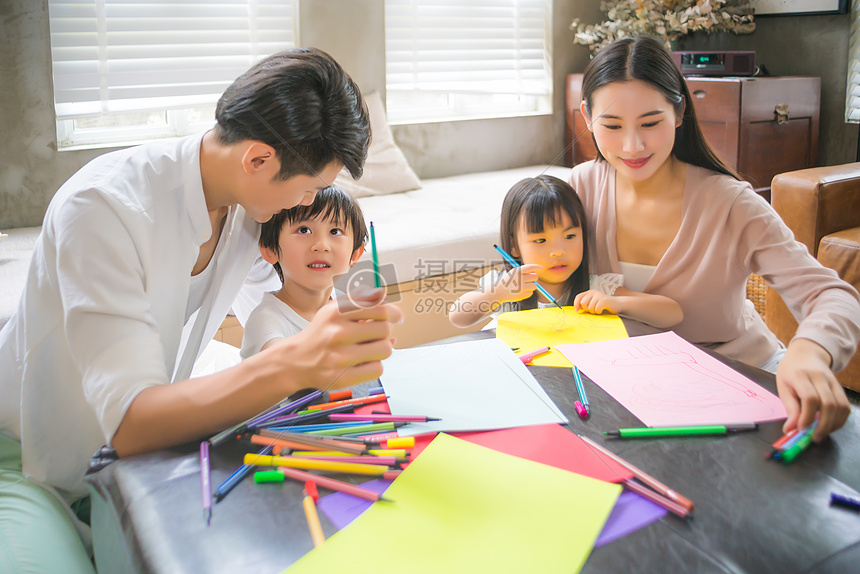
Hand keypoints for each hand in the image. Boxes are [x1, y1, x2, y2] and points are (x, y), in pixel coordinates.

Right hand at [272, 287, 402, 390]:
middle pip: (385, 328)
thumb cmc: (321, 334)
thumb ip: (360, 303)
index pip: (379, 307)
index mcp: (336, 312)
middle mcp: (337, 333)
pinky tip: (365, 362)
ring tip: (371, 349)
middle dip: (385, 331)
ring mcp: (339, 357)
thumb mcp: (334, 311)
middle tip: (377, 335)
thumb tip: (388, 304)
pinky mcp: (342, 377)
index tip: (397, 317)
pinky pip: (378, 369)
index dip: (394, 312)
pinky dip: (375, 365)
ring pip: (385, 349)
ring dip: (383, 349)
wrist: (294, 361)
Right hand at [492, 264, 540, 302]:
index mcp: (516, 272)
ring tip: (524, 286)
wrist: (498, 292)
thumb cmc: (507, 281)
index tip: (541, 267)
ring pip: (534, 285)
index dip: (536, 266)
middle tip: (528, 279)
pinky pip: (531, 293)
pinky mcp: (521, 295)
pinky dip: (528, 292)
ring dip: (531, 286)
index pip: (530, 267)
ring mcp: (521, 288)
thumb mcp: (513, 273)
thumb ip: (523, 271)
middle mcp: (519, 279)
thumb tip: (535, 271)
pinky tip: (521, 291)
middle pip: (535, 276)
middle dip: (533, 278)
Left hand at [574, 289, 618, 314]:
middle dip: (587, 309)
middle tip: (592, 310)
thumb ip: (585, 304)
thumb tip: (577, 309)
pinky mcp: (604, 300)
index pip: (578, 297)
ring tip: (598, 309)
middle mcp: (593, 292)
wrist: (618, 304)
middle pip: (583, 303)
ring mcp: (599, 295)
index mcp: (589, 292)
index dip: (576, 304)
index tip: (577, 310)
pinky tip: (602, 310)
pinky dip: (599, 312)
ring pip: (590, 307)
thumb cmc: (604, 306)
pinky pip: (596, 309)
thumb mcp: (593, 303)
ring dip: (593, 311)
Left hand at [776, 338, 849, 441]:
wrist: (806, 353)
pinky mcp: (840, 387)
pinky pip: (845, 406)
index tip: (801, 429)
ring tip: (821, 434)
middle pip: (828, 403)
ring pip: (840, 406)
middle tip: (814, 438)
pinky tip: (830, 426)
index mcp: (800, 376)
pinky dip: (840, 419)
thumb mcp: (783, 386)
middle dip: (822, 425)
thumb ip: (789, 408)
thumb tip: (790, 429)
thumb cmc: (790, 371)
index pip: (809, 397)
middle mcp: (820, 377)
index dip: (807, 416)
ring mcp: (833, 381)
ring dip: (833, 424)